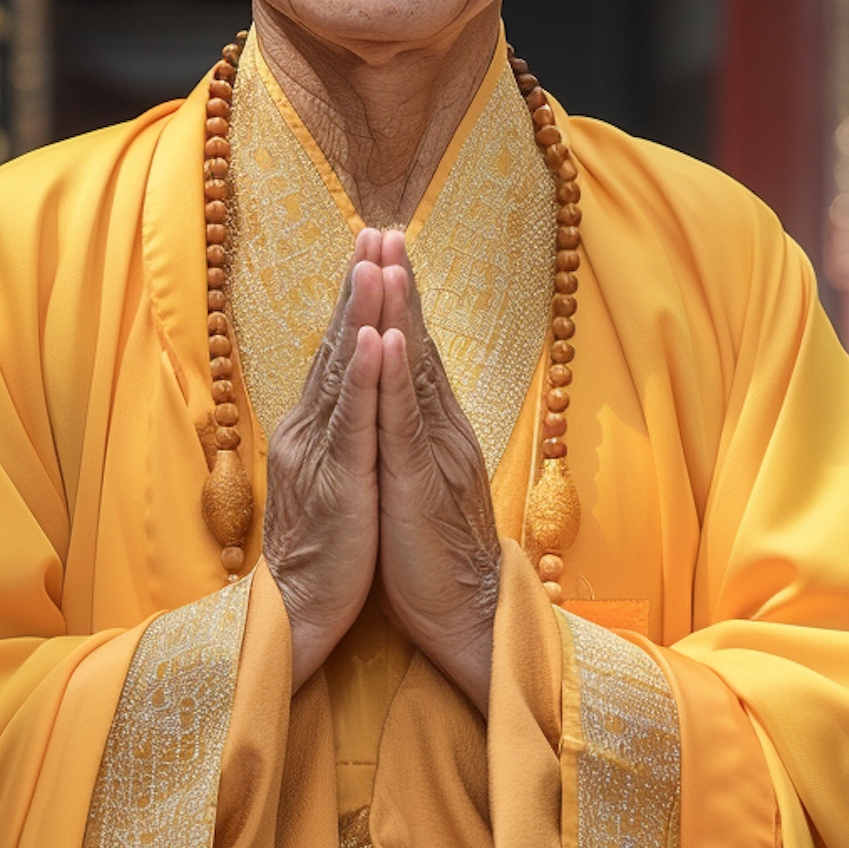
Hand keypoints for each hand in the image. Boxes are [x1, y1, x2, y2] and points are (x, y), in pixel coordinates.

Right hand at [263, 231, 384, 689]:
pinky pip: (353, 420)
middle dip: (358, 286)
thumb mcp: (332, 483)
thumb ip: (337, 437)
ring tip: (376, 261)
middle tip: (375, 231)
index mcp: (312, 431)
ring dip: (361, 312)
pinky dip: (362, 376)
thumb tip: (344, 402)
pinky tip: (371, 337)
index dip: (354, 302)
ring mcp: (322, 453)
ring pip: (343, 370)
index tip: (372, 252)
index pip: (336, 355)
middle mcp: (309, 431)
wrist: (299, 618)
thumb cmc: (323, 557)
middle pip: (336, 346)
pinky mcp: (340, 481)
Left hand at [375, 232, 500, 713]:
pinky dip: (394, 377)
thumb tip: (391, 408)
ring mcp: (434, 454)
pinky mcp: (421, 483)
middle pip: (417, 346)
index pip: (413, 356)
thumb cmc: (433, 559)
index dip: (398, 303)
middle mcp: (441, 432)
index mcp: (434, 433)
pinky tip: (385, 339)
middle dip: (399, 286)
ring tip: (384, 260)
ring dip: (398, 312)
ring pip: (414, 371)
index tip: (381, 252)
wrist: (467, 617)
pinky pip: (405, 422)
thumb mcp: (415, 486)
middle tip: (383, 230)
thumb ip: (407, 443)